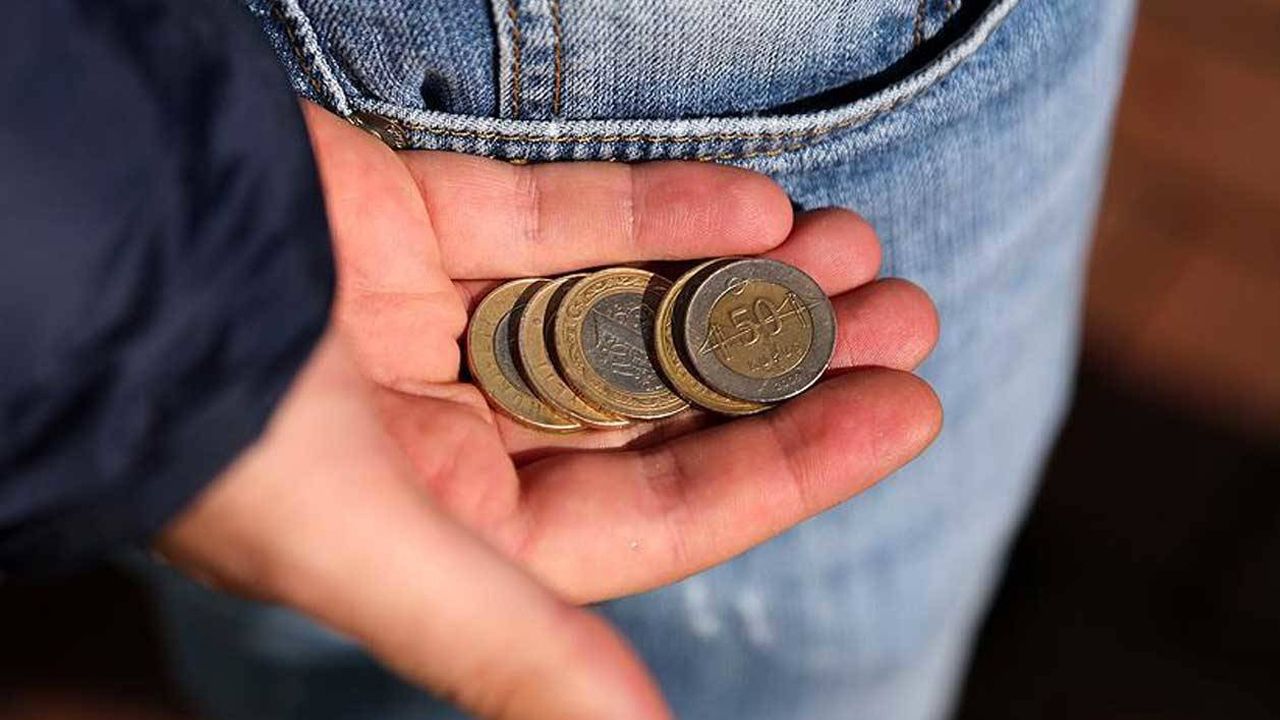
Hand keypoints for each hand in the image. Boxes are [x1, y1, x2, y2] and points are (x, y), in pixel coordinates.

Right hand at [158, 103, 942, 718]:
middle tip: (906, 316)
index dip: (793, 462)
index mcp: (463, 526)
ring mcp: (441, 319)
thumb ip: (513, 645)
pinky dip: (660, 210)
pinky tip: (763, 206)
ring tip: (863, 255)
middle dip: (788, 361)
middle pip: (662, 401)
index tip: (903, 408)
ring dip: (748, 281)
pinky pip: (559, 215)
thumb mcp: (382, 554)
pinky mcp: (415, 216)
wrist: (79, 259)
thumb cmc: (222, 432)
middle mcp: (460, 427)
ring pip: (627, 303)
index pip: (664, 506)